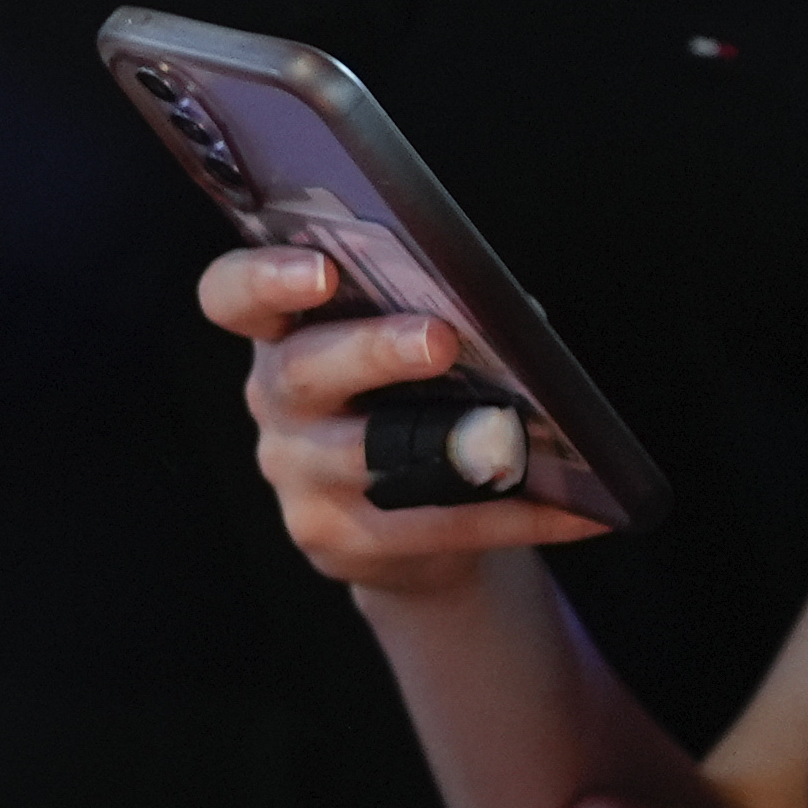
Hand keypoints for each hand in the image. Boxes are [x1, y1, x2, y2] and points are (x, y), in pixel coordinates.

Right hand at [197, 245, 611, 600]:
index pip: (233, 297)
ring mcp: (297, 474)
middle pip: (302, 372)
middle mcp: (276, 401)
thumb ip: (432, 315)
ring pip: (360, 458)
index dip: (263, 279)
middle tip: (437, 340)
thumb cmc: (409, 406)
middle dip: (370, 351)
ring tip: (506, 438)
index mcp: (285, 333)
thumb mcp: (404, 351)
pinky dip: (509, 514)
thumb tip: (507, 312)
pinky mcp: (338, 538)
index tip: (321, 269)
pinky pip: (428, 526)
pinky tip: (574, 507)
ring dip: (442, 444)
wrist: (403, 527)